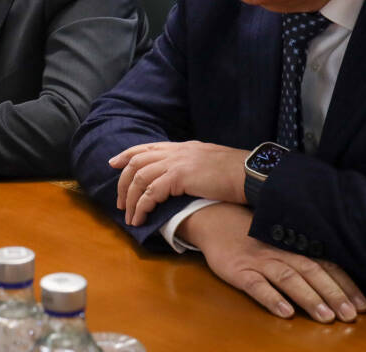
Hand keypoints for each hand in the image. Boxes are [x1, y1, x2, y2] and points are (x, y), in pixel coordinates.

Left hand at [110, 141, 248, 224]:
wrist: (252, 173)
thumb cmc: (239, 173)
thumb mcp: (211, 163)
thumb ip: (194, 166)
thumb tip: (186, 179)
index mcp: (183, 147)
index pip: (147, 147)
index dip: (127, 154)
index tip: (113, 163)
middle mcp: (176, 151)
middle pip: (137, 162)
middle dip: (124, 182)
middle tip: (120, 202)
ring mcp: (177, 162)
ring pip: (140, 178)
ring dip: (131, 199)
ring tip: (130, 217)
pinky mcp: (180, 176)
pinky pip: (151, 192)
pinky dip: (143, 206)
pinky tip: (142, 218)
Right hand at [181, 203, 365, 322]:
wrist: (214, 218)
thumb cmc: (252, 232)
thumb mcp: (280, 237)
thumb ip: (305, 251)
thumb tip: (340, 273)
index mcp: (294, 244)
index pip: (325, 264)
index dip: (345, 284)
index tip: (362, 305)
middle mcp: (280, 251)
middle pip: (311, 272)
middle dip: (333, 294)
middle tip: (350, 316)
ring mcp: (259, 261)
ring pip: (288, 278)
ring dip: (308, 297)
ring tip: (325, 317)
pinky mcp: (238, 271)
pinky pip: (256, 286)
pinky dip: (271, 298)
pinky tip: (284, 312)